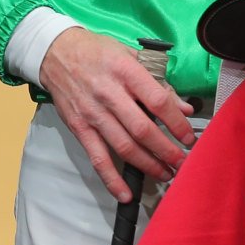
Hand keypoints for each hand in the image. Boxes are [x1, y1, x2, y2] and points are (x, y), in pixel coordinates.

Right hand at [39, 28, 195, 201]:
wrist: (56, 53)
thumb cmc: (97, 51)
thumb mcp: (131, 54)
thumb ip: (159, 82)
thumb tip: (184, 107)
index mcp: (126, 71)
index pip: (157, 101)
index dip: (176, 123)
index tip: (188, 137)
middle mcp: (109, 94)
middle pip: (142, 129)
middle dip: (166, 150)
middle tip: (182, 163)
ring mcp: (92, 113)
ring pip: (124, 146)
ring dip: (147, 165)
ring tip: (165, 174)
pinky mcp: (79, 128)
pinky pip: (97, 158)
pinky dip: (111, 179)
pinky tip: (125, 193)